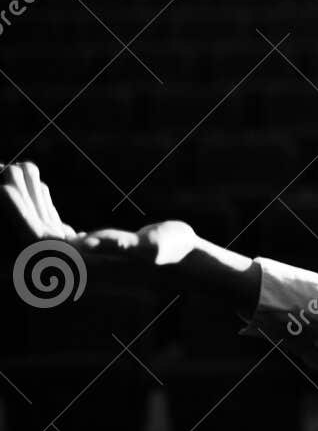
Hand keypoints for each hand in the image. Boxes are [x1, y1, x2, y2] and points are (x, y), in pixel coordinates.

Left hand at [2, 161, 196, 266]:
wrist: (186, 260)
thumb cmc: (170, 253)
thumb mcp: (150, 248)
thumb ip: (123, 246)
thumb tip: (88, 243)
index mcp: (79, 265)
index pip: (35, 239)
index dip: (17, 213)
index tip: (4, 185)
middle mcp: (72, 263)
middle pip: (31, 229)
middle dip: (18, 199)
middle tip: (7, 166)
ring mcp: (77, 255)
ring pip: (41, 224)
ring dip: (28, 196)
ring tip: (22, 166)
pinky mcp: (86, 246)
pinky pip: (54, 225)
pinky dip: (43, 204)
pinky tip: (40, 186)